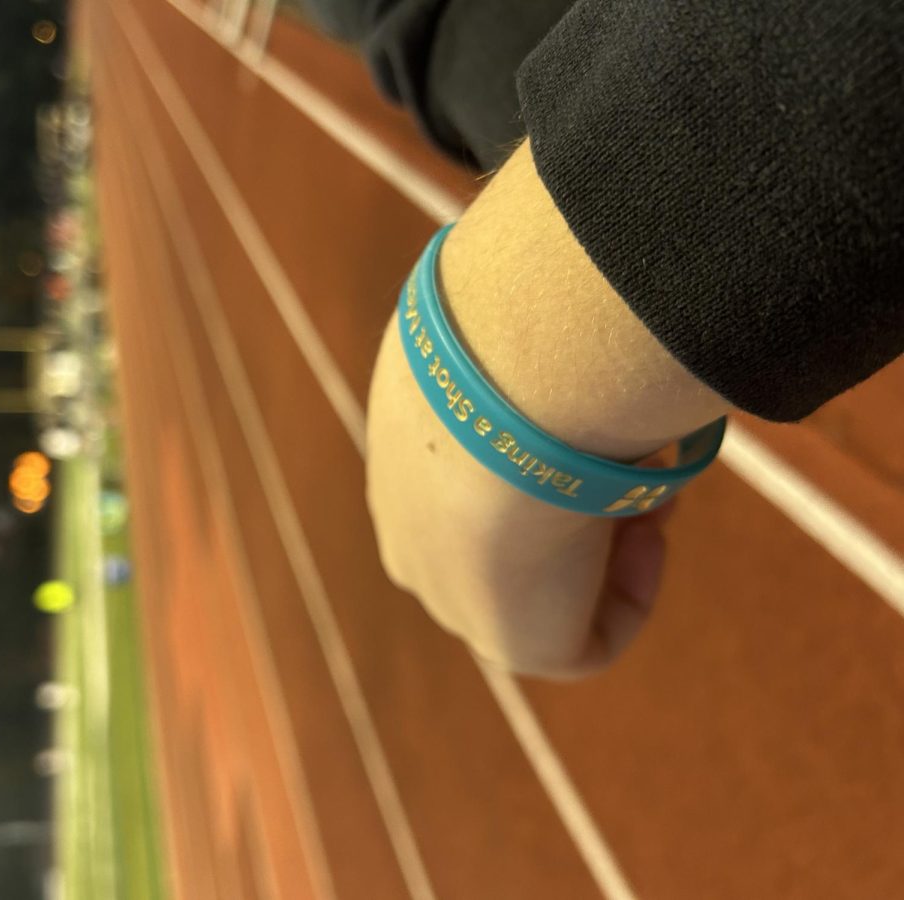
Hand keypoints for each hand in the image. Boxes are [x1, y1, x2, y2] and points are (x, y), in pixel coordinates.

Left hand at [366, 315, 674, 679]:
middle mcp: (415, 538)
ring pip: (548, 581)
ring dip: (610, 535)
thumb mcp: (483, 320)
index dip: (542, 455)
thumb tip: (557, 317)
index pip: (467, 481)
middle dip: (579, 499)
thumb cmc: (494, 342)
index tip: (588, 418)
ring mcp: (456, 599)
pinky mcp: (512, 645)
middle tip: (634, 450)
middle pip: (509, 538)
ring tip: (647, 480)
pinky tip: (645, 531)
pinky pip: (583, 643)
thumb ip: (508, 338)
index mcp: (399, 468)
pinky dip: (630, 593)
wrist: (496, 402)